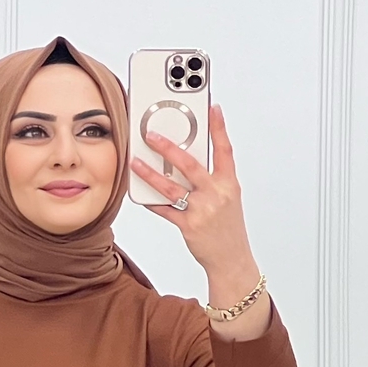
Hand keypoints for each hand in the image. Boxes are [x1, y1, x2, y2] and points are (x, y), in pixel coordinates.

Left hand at [130, 104, 268, 338]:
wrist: (231, 260)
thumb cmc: (228, 228)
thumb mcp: (228, 199)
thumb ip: (211, 179)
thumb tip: (185, 161)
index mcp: (229, 184)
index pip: (225, 150)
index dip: (219, 128)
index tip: (213, 107)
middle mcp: (216, 195)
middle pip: (190, 165)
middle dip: (169, 148)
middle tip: (152, 135)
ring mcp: (202, 211)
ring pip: (172, 187)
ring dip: (151, 173)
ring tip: (136, 161)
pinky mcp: (188, 226)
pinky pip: (165, 210)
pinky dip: (151, 201)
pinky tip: (140, 193)